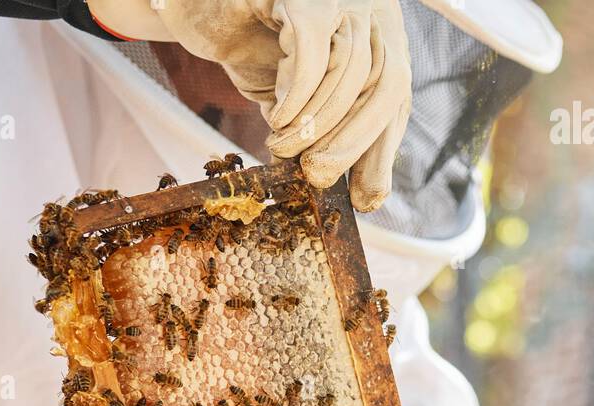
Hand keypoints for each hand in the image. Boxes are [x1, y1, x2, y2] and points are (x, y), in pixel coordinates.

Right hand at [89, 1, 410, 210]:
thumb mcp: (302, 106)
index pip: (396, 96)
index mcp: (377, 36)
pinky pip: (313, 41)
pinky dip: (299, 90)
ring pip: (350, 65)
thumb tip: (365, 198)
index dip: (383, 151)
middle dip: (351, 142)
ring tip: (282, 145)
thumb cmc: (253, 54)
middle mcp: (366, 7)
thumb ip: (332, 137)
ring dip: (315, 121)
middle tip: (317, 176)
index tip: (363, 198)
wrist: (197, 11)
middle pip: (384, 82)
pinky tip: (278, 116)